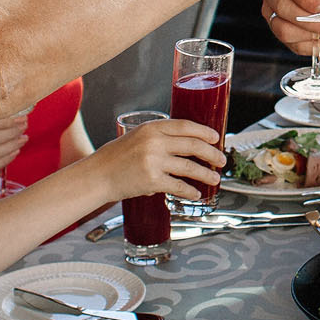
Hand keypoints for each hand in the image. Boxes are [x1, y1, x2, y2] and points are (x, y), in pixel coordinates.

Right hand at [90, 118, 226, 201]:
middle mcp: (154, 142)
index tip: (216, 138)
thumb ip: (159, 138)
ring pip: (190, 167)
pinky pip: (178, 186)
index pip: (186, 126)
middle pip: (193, 145)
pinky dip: (190, 191)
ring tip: (215, 179)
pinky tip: (196, 193)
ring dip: (206, 174)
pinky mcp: (152, 180)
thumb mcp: (137, 137)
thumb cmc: (116, 158)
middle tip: (221, 160)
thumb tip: (187, 145)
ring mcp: (154, 161)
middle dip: (211, 154)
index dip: (204, 132)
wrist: (98, 176)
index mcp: (152, 127)